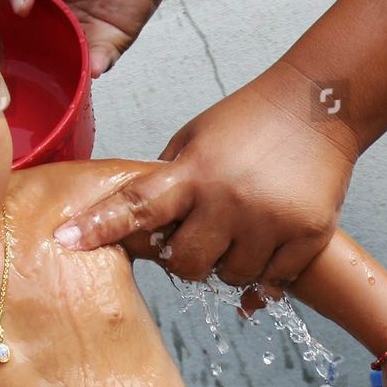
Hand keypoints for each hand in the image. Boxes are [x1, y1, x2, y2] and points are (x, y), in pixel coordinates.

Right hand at [2, 0, 176, 77]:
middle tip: (15, 71)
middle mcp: (52, 21)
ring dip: (60, 71)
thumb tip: (16, 4)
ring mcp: (80, 33)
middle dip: (24, 64)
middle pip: (32, 51)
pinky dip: (95, 67)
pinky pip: (99, 62)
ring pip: (64, 63)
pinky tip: (92, 65)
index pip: (7, 24)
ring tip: (52, 74)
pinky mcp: (110, 41)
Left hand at [53, 62, 356, 287]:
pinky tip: (267, 245)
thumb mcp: (196, 138)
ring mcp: (271, 221)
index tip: (65, 240)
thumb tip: (133, 225)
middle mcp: (231, 199)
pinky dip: (265, 273)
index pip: (137, 205)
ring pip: (230, 278)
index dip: (99, 226)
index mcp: (196, 170)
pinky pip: (272, 282)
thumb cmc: (249, 121)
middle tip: (201, 234)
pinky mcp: (307, 235)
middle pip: (186, 264)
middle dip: (186, 257)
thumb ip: (169, 181)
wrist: (321, 105)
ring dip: (229, 263)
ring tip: (241, 230)